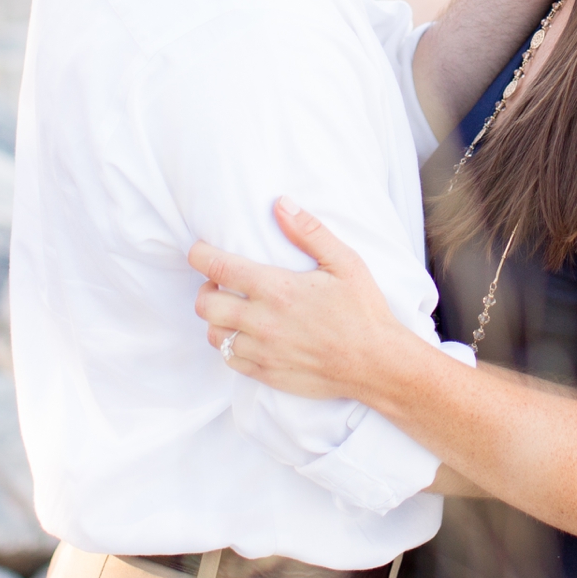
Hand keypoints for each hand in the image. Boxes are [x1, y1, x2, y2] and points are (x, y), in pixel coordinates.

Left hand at [189, 198, 409, 401]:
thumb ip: (309, 232)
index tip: (200, 250)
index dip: (199, 255)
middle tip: (221, 283)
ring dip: (217, 319)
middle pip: (205, 304)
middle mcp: (262, 321)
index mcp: (277, 289)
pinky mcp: (266, 373)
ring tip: (234, 310)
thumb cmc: (363, 310)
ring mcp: (262, 350)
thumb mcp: (344, 263)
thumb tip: (280, 204)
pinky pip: (229, 359)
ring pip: (213, 334)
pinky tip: (246, 335)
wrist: (377, 364)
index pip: (217, 268)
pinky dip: (230, 345)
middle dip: (206, 289)